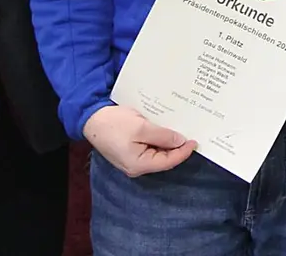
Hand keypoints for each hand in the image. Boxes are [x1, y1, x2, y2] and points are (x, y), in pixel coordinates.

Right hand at [83, 104, 197, 177]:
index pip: (168, 162)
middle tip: (190, 134)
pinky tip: (163, 129)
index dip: (183, 152)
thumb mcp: (141, 128)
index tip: (194, 141)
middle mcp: (136, 166)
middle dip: (176, 147)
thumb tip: (180, 141)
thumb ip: (162, 136)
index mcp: (139, 165)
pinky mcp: (128, 150)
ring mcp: (131, 159)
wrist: (90, 118)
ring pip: (156, 152)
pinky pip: (148, 147)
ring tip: (179, 130)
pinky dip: (157, 139)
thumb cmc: (114, 123)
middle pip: (163, 159)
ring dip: (167, 142)